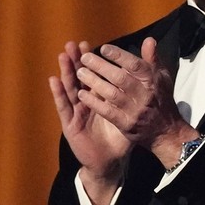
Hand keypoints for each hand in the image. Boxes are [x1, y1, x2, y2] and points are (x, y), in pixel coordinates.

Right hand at [49, 41, 131, 181]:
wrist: (110, 160)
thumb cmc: (120, 137)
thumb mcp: (131, 114)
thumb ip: (137, 96)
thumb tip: (150, 78)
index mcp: (100, 97)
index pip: (95, 75)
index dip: (92, 60)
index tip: (90, 44)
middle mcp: (86, 102)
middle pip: (80, 77)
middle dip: (77, 61)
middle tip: (74, 43)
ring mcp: (76, 111)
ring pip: (70, 88)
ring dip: (66, 71)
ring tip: (63, 55)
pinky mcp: (70, 123)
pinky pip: (63, 106)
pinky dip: (58, 93)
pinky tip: (53, 80)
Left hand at [73, 37, 198, 164]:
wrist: (165, 130)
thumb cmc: (161, 99)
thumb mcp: (162, 77)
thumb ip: (153, 59)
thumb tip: (148, 40)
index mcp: (153, 80)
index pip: (135, 65)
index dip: (119, 56)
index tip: (103, 48)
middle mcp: (145, 95)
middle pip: (120, 78)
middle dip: (101, 67)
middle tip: (84, 58)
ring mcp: (135, 110)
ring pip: (111, 94)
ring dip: (94, 82)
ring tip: (79, 73)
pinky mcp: (126, 124)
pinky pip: (107, 112)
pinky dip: (94, 102)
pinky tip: (82, 94)